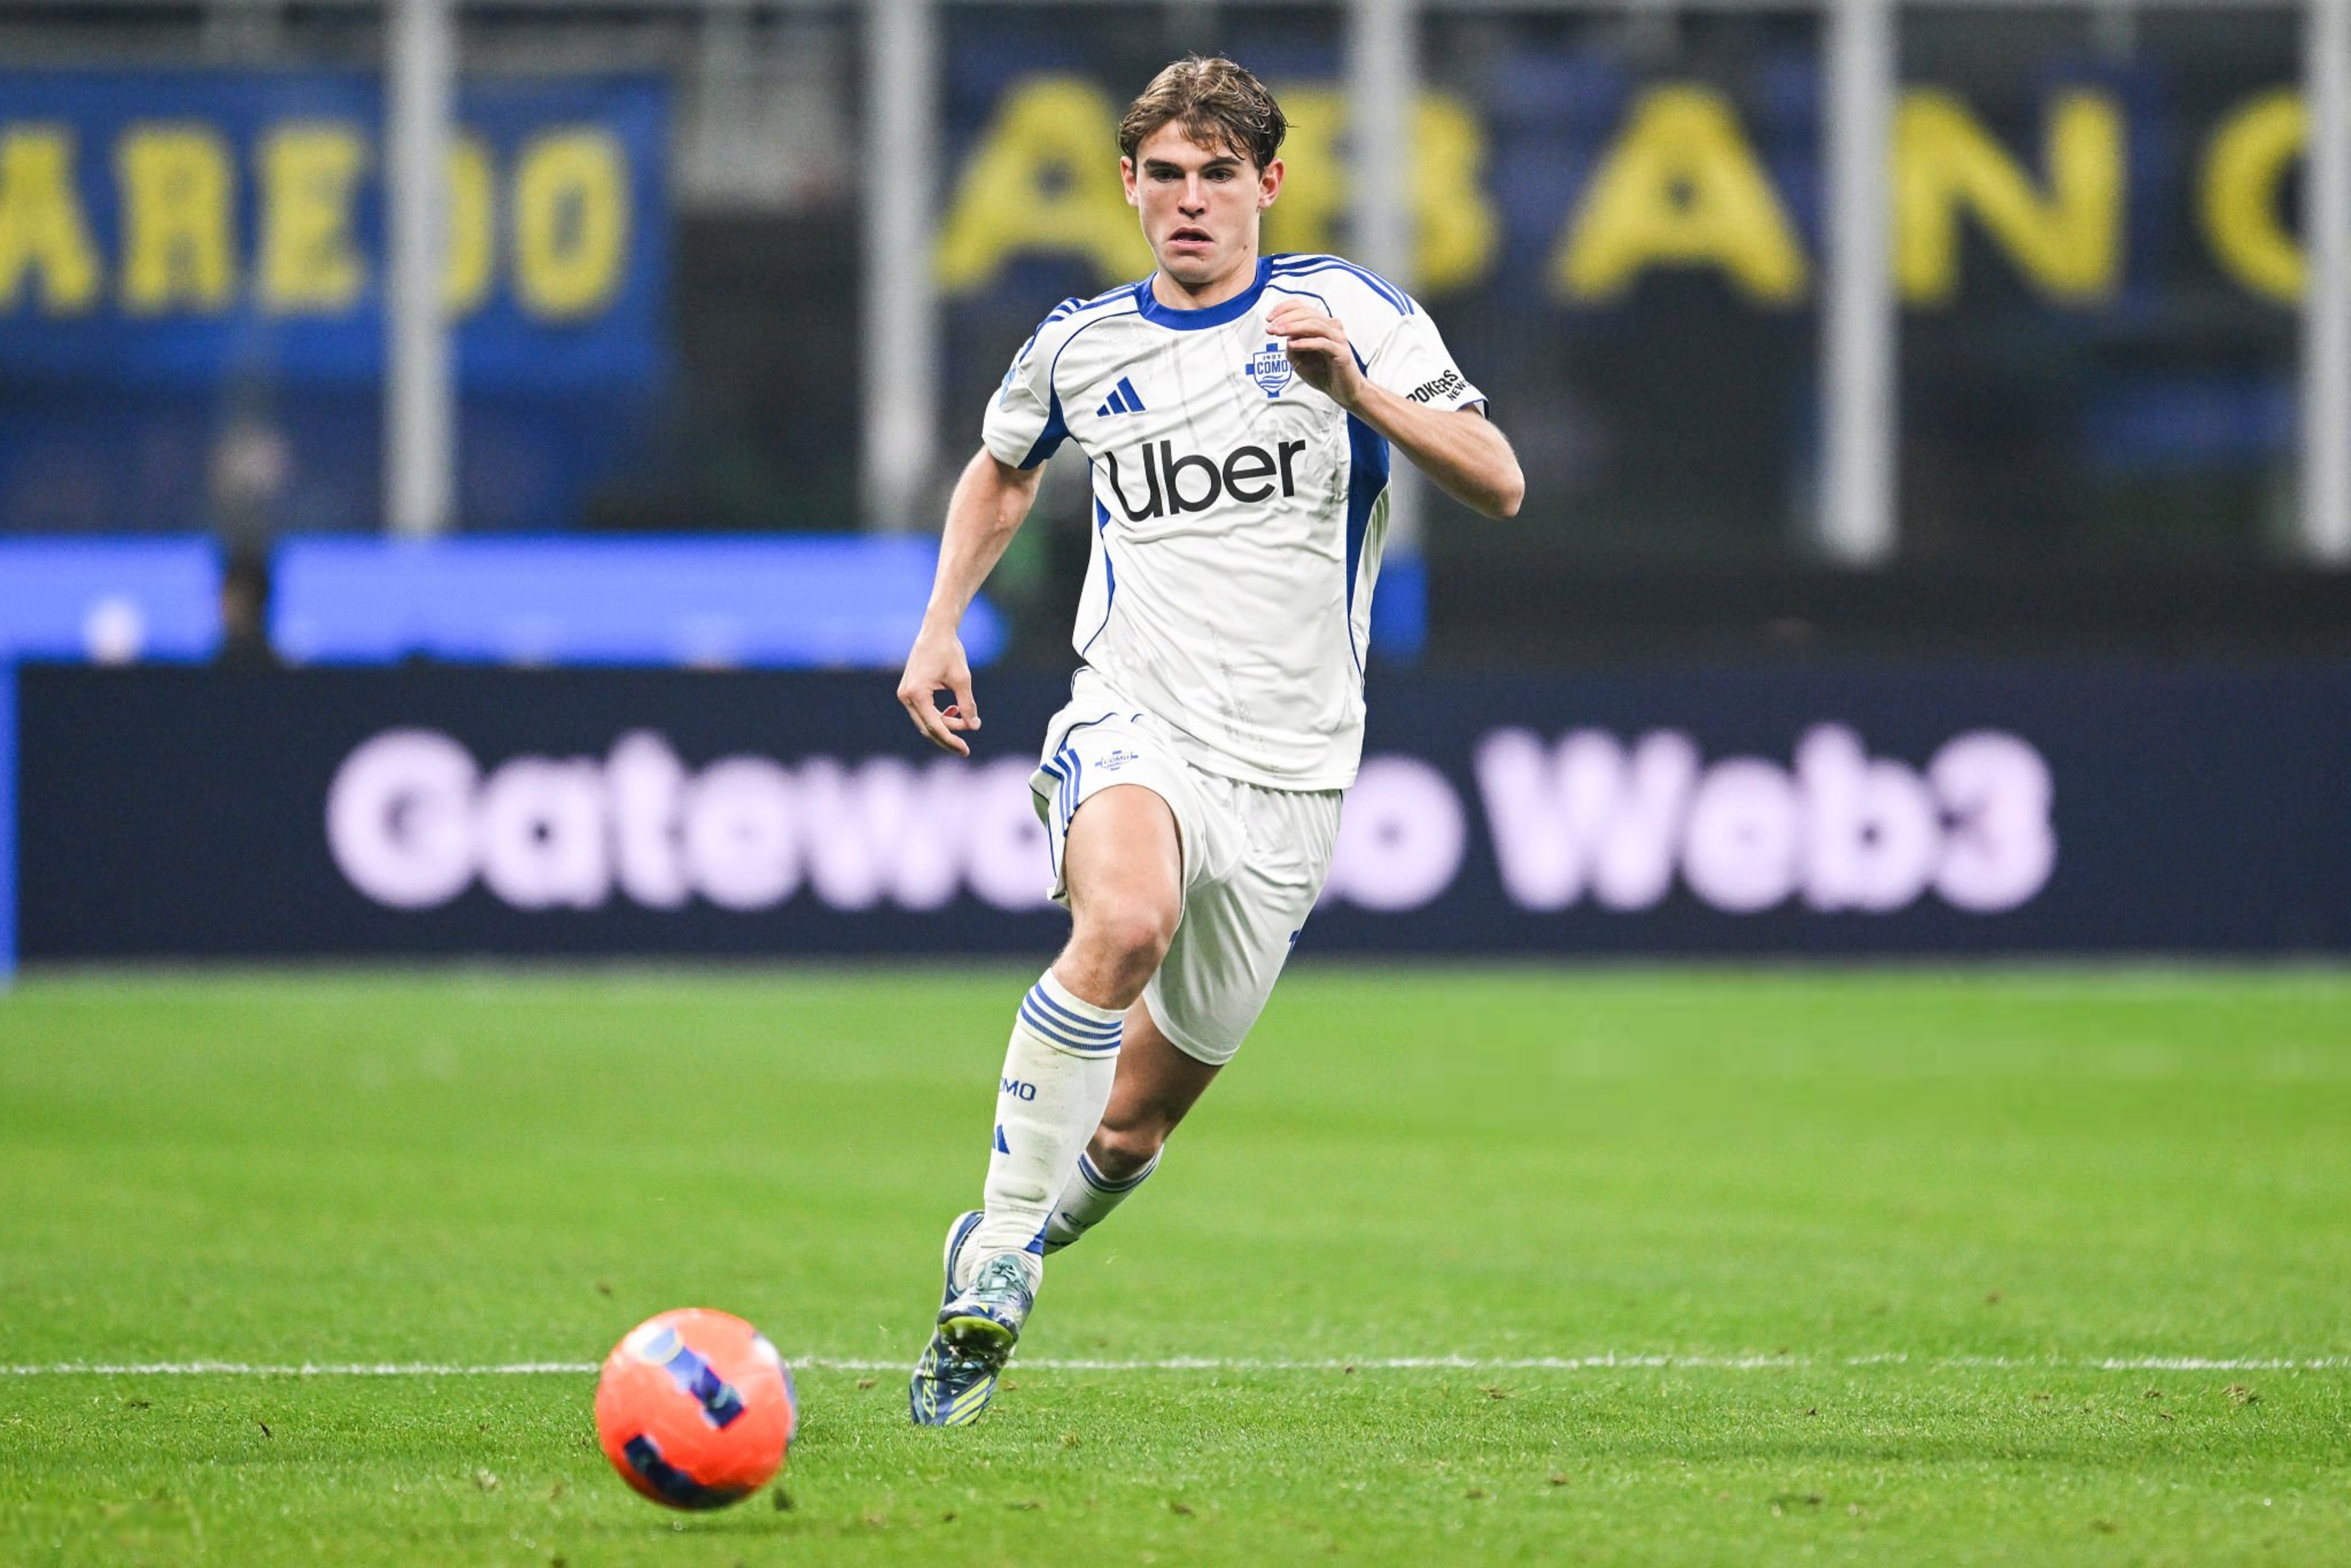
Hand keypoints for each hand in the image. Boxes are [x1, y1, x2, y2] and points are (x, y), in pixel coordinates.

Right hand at [896, 620, 980, 755]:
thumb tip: (974, 726)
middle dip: (948, 737)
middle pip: (928, 728)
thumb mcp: (963, 679)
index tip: (965, 750)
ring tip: (966, 719)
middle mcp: (906, 696)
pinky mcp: (909, 690)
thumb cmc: (949, 651)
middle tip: (965, 748)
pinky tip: (954, 709)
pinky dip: (938, 714)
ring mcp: (905, 694)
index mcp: (917, 694)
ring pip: (926, 720)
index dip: (951, 740)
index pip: (935, 726)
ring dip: (945, 724)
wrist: (936, 630)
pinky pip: (923, 711)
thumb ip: (967, 704)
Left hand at [1266, 300, 1365, 408]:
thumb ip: (1291, 345)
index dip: (1283, 309)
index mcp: (1321, 323)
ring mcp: (1338, 338)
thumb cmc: (1322, 372)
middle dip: (1285, 319)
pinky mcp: (1341, 352)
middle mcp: (1331, 326)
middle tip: (1270, 328)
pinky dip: (1305, 342)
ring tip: (1278, 332)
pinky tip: (1292, 345)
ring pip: (1314, 325)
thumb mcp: (1299, 359)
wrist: (1342, 390)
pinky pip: (1322, 343)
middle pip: (1307, 313)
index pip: (1302, 307)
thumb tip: (1284, 334)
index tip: (1268, 319)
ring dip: (1293, 327)